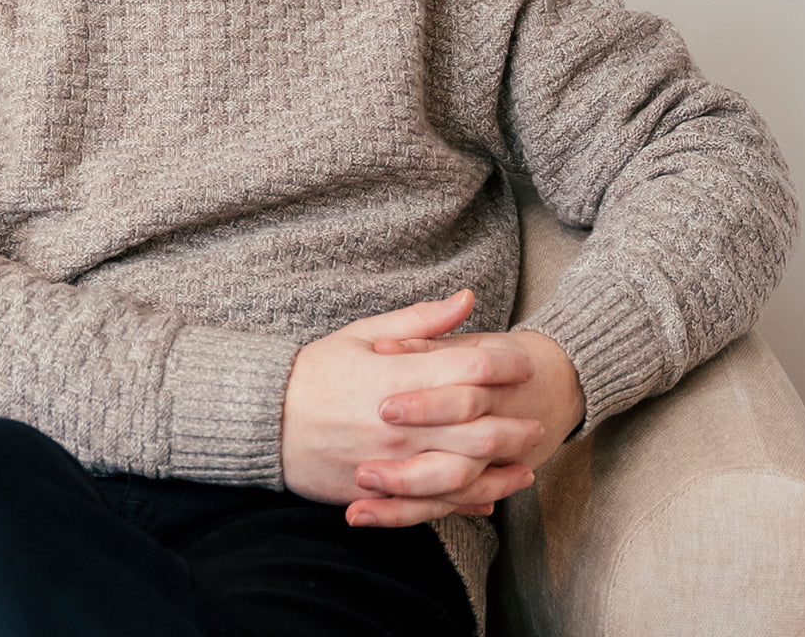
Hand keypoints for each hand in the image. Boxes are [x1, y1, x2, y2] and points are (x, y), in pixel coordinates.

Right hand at [280, 291, 543, 525]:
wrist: (266, 420)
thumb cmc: (316, 370)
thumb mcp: (364, 334)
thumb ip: (420, 321)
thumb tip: (467, 298)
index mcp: (397, 377)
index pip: (468, 369)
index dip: (505, 363)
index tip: (525, 362)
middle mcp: (400, 424)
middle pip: (478, 428)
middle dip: (514, 425)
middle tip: (537, 422)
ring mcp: (393, 463)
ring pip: (464, 474)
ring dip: (501, 472)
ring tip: (526, 467)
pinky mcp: (381, 493)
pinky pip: (434, 506)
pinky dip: (467, 504)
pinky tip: (488, 499)